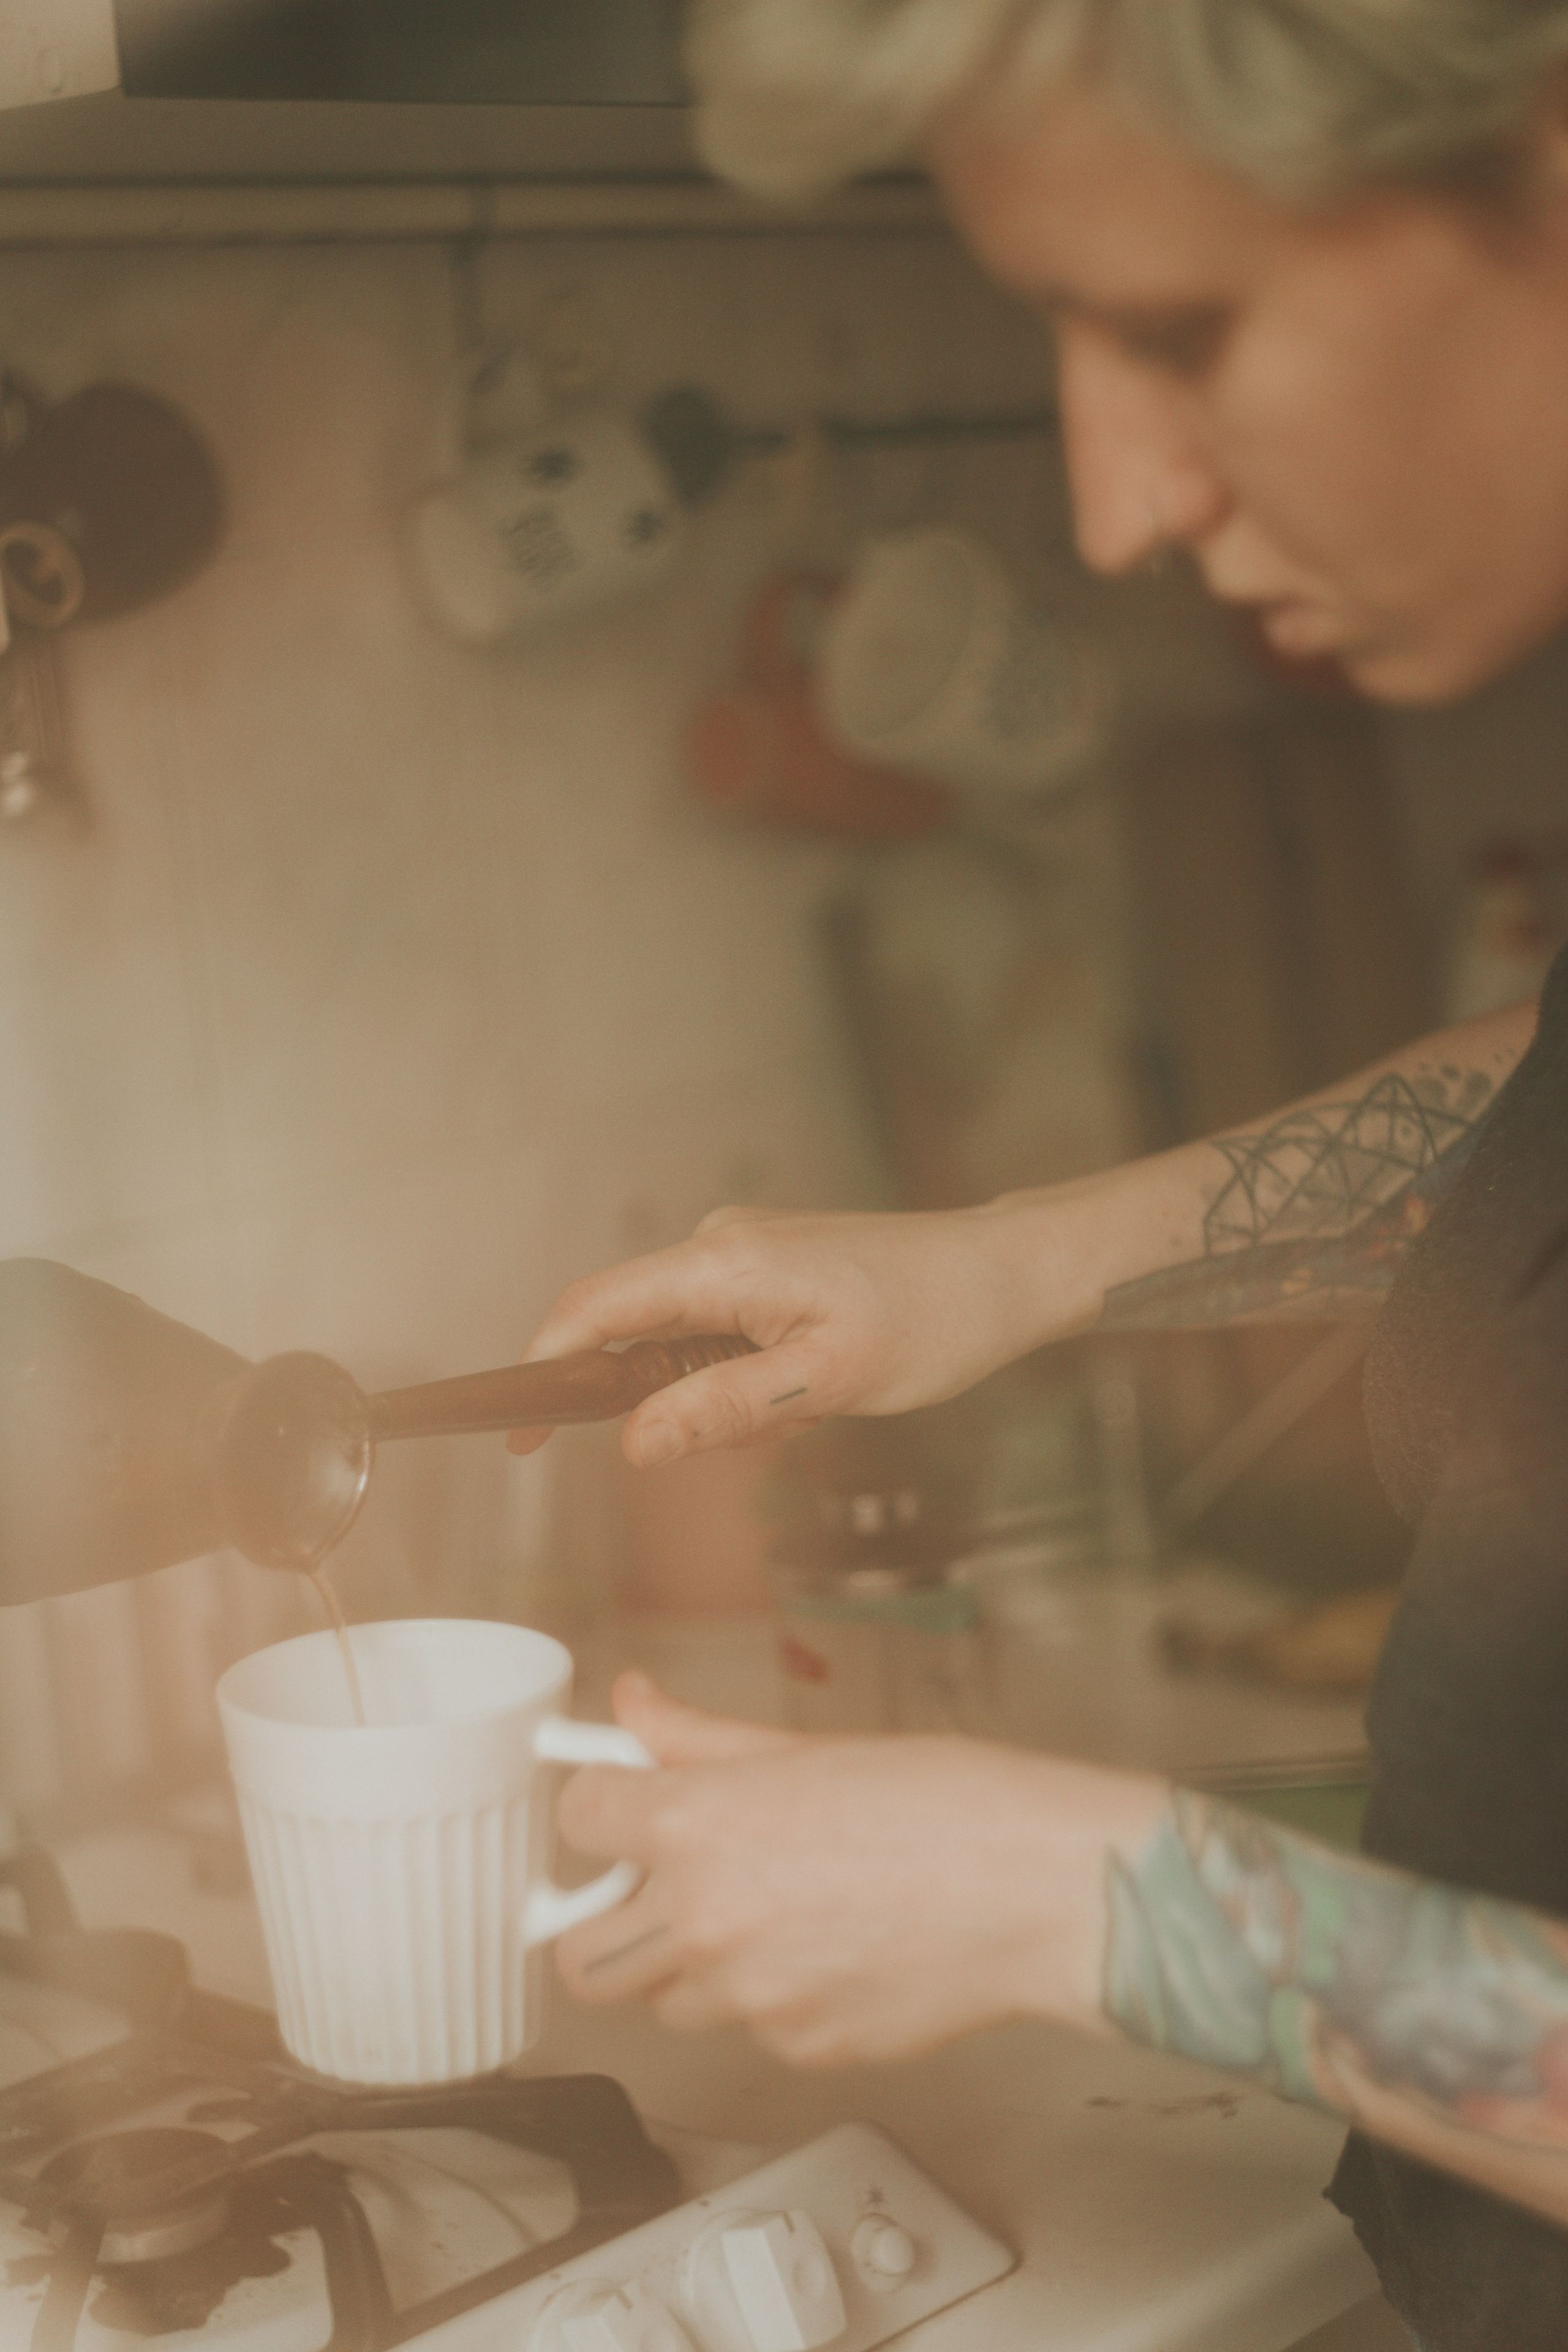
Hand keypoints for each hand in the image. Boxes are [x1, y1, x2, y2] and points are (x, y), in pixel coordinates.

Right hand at [510, 1196, 1098, 1465]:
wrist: (1005, 1275)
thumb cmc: (932, 1322)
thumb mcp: (826, 1385)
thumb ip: (720, 1410)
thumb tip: (631, 1444)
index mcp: (722, 1265)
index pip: (592, 1310)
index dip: (544, 1369)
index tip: (521, 1434)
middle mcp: (719, 1245)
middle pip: (632, 1331)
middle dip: (666, 1402)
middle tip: (762, 1427)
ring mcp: (744, 1252)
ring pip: (681, 1343)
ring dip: (721, 1396)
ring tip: (812, 1403)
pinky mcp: (768, 1267)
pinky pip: (720, 1333)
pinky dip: (746, 1377)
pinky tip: (813, 1388)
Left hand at [553, 1673, 1110, 2066]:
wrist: (1031, 1889)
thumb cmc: (942, 1805)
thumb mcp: (804, 1747)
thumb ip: (698, 1735)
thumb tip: (633, 1704)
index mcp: (697, 1822)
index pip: (579, 1818)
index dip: (601, 1806)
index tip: (622, 1807)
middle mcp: (704, 1917)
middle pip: (579, 1954)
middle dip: (601, 1921)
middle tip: (652, 1893)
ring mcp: (746, 1995)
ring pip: (662, 2001)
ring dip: (687, 1965)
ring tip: (765, 1916)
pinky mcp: (794, 2047)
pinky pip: (747, 2029)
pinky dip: (769, 1998)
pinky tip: (829, 1950)